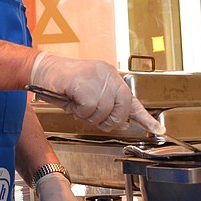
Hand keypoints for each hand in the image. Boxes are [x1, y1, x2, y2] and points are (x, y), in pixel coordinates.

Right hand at [30, 52, 164, 133]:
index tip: (159, 129)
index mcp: (110, 76)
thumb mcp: (88, 95)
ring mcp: (97, 78)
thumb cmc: (63, 84)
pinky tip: (72, 102)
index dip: (145, 118)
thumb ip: (106, 107)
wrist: (42, 70)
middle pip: (121, 109)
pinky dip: (79, 111)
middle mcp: (108, 75)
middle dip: (109, 120)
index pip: (132, 99)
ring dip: (88, 116)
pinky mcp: (85, 83)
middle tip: (92, 117)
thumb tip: (123, 123)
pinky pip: (89, 109)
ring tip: (77, 105)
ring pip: (103, 111)